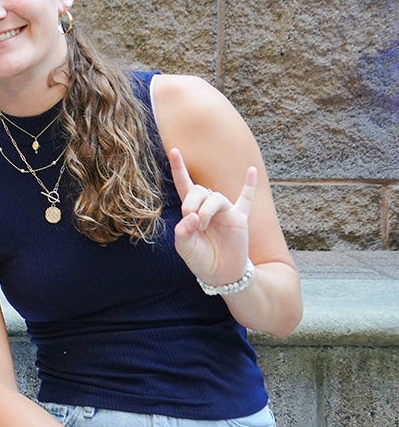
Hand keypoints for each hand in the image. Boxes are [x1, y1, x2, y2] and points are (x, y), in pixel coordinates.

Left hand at [168, 147, 256, 285]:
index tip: (174, 151)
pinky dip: (249, 185)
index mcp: (191, 212)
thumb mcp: (185, 248)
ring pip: (216, 197)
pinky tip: (251, 170)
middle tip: (190, 217)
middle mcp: (207, 208)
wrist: (221, 275)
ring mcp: (225, 212)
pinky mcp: (239, 219)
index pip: (184, 186)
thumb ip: (183, 233)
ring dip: (207, 209)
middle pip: (199, 190)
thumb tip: (191, 217)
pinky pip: (247, 199)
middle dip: (191, 201)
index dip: (179, 169)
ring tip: (203, 225)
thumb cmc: (200, 260)